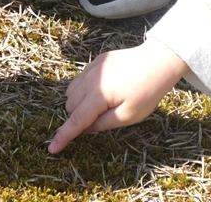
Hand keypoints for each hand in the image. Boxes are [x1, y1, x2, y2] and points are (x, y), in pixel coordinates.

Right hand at [49, 40, 189, 153]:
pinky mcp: (96, 61)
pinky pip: (80, 79)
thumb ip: (104, 124)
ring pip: (71, 91)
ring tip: (104, 103)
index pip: (76, 121)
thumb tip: (86, 128)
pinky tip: (105, 89)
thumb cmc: (147, 91)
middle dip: (79, 116)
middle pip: (70, 106)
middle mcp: (89, 81)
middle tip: (103, 116)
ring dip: (79, 102)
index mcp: (98, 96)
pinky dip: (84, 88)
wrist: (158, 61)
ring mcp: (91, 68)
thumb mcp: (129, 115)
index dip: (64, 136)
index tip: (52, 149)